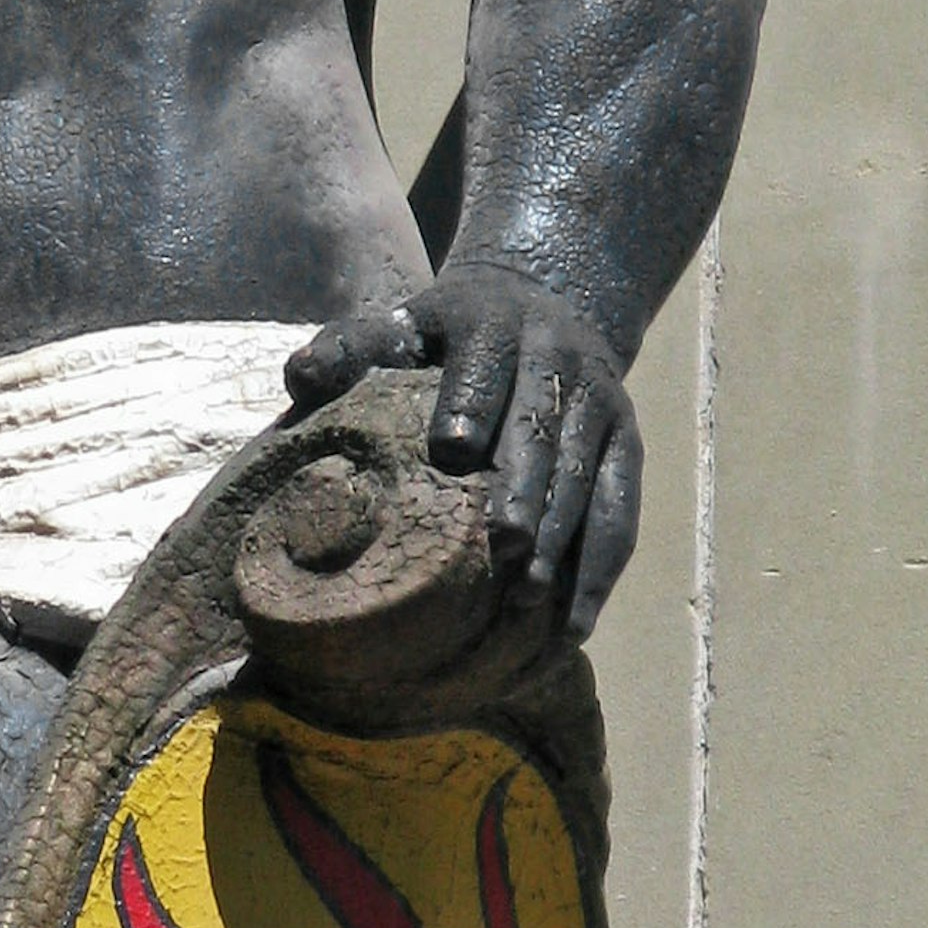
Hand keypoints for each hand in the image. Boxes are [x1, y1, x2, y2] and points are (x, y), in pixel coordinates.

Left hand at [287, 257, 645, 629]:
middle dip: (526, 487)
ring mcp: (600, 402)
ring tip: (532, 598)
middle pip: (543, 425)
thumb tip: (301, 378)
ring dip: (565, 538)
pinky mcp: (627, 443)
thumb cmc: (447, 338)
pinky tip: (573, 624)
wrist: (543, 303)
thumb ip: (349, 348)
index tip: (452, 450)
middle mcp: (557, 356)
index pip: (485, 360)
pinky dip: (601, 569)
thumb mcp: (400, 325)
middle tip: (502, 546)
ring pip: (586, 474)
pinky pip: (620, 509)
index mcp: (494, 323)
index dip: (471, 401)